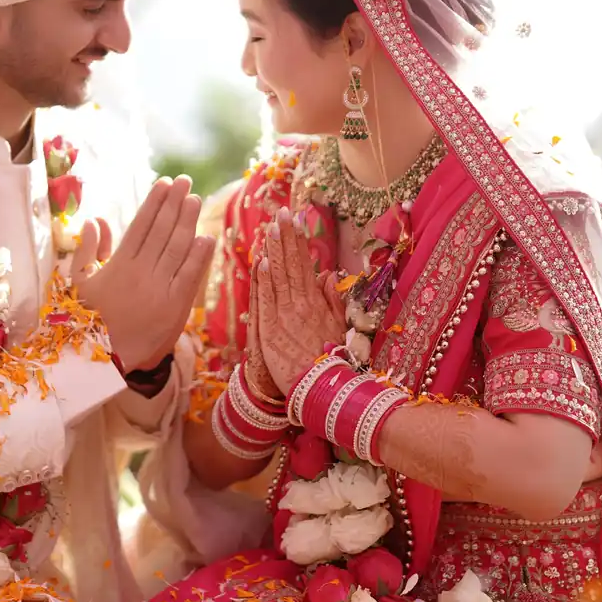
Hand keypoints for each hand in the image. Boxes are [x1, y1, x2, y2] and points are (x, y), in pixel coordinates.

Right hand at [75, 177, 214, 371]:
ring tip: (195, 200)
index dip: (154, 202)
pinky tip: (206, 238)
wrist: (106, 360)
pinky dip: (198, 257)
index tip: (165, 183)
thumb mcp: (80, 283)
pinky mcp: (175, 307)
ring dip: (188, 222)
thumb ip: (88, 249)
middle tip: (186, 182)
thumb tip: (96, 219)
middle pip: (161, 231)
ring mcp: (158, 289)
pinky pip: (189, 277)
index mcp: (118, 265)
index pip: (140, 225)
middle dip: (174, 204)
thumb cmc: (90, 319)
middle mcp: (139, 273)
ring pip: (176, 249)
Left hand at [254, 209, 345, 395]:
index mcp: (315, 302)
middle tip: (281, 213)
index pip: (305, 264)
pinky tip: (262, 261)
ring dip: (274, 251)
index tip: (295, 220)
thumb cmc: (331, 360)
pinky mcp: (271, 330)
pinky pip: (268, 300)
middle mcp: (301, 304)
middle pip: (292, 264)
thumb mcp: (338, 327)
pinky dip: (265, 280)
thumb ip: (332, 300)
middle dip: (286, 237)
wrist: (321, 388)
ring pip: (279, 277)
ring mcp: (285, 315)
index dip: (299, 241)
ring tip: (270, 227)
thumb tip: (328, 274)